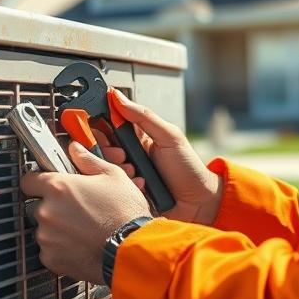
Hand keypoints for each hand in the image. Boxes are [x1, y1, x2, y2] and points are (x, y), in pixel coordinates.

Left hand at [21, 141, 151, 283]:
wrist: (132, 249)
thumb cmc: (125, 212)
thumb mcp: (112, 176)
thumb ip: (88, 161)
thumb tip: (75, 149)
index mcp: (58, 187)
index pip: (28, 180)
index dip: (38, 182)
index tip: (46, 186)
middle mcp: (47, 211)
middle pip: (38, 206)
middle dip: (53, 207)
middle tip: (76, 210)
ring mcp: (46, 237)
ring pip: (44, 229)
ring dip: (57, 229)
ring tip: (82, 230)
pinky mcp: (51, 259)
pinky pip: (49, 250)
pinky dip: (61, 249)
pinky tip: (81, 244)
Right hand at [103, 89, 223, 225]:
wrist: (197, 202)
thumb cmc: (187, 167)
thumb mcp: (168, 136)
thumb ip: (143, 116)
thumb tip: (118, 97)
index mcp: (137, 136)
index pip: (108, 125)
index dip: (101, 125)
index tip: (102, 127)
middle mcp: (128, 154)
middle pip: (102, 147)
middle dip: (110, 151)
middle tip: (124, 155)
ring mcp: (126, 174)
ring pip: (106, 168)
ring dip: (120, 169)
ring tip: (137, 173)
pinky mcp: (127, 192)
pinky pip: (114, 187)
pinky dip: (126, 185)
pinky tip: (141, 186)